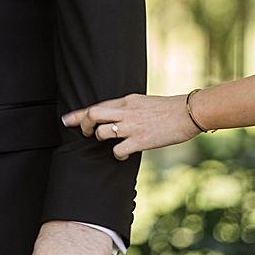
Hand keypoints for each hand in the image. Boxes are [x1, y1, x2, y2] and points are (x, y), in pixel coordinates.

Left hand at [62, 93, 199, 159]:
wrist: (188, 113)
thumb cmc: (169, 109)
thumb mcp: (143, 102)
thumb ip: (128, 108)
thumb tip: (116, 115)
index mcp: (126, 100)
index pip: (97, 104)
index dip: (79, 114)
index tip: (67, 119)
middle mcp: (126, 111)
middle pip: (93, 114)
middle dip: (84, 124)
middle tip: (85, 133)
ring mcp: (132, 126)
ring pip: (102, 132)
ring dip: (101, 139)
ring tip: (110, 142)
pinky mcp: (140, 140)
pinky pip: (118, 150)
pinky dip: (117, 154)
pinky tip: (123, 154)